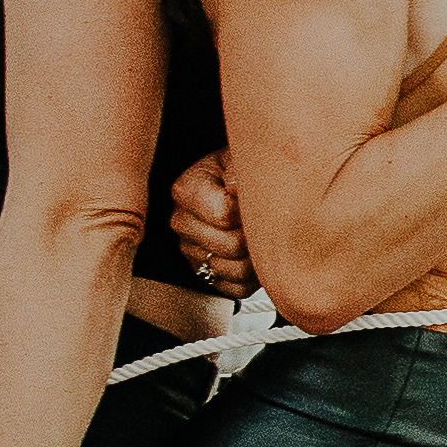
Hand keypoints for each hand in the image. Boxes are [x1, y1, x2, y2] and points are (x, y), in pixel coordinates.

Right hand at [162, 148, 248, 294]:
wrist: (243, 190)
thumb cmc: (242, 171)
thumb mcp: (240, 157)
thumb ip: (239, 166)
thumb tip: (235, 187)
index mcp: (185, 189)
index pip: (225, 215)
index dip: (250, 209)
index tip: (256, 197)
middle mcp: (181, 222)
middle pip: (232, 245)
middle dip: (256, 233)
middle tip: (265, 219)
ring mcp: (191, 252)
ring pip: (236, 271)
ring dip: (257, 256)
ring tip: (262, 236)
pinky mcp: (206, 276)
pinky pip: (236, 290)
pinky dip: (254, 278)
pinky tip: (256, 255)